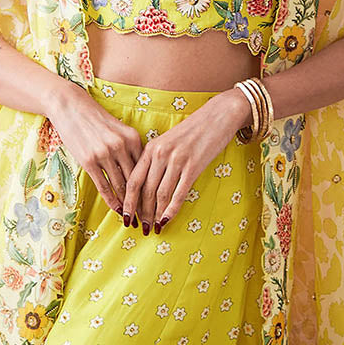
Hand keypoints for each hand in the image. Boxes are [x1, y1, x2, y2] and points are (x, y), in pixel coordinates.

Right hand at [47, 84, 143, 215]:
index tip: (157, 202)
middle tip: (149, 217)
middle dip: (142, 201)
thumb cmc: (96, 119)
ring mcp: (104, 154)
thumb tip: (141, 171)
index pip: (146, 168)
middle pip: (136, 180)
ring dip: (127, 205)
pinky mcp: (89, 161)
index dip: (152, 188)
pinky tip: (116, 209)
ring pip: (120, 186)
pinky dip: (111, 200)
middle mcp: (121, 146)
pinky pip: (103, 185)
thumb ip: (130, 148)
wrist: (71, 107)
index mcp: (132, 137)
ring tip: (134, 218)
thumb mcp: (119, 129)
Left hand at [121, 88, 251, 234]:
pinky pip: (179, 193)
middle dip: (141, 212)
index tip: (126, 216)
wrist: (217, 116)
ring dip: (155, 215)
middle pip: (145, 190)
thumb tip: (146, 185)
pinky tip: (167, 220)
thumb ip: (156, 159)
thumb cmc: (193, 130)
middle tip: (141, 228)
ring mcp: (177, 160)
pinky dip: (171, 210)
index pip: (134, 180)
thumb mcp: (168, 141)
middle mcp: (161, 154)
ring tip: (153, 228)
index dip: (128, 201)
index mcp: (151, 148)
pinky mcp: (193, 166)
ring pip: (160, 194)